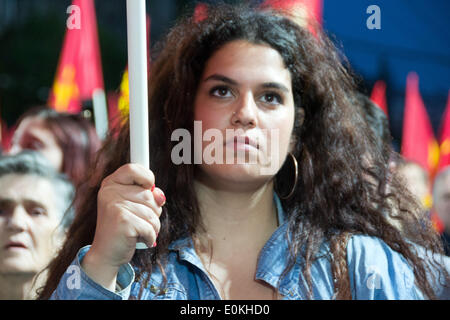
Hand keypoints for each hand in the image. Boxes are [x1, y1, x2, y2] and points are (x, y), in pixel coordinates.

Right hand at [82, 163, 165, 289]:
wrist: (106, 254)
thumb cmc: (123, 228)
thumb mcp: (134, 206)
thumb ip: (148, 195)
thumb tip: (160, 196)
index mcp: (110, 184)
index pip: (133, 168)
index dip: (147, 178)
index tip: (149, 188)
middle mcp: (109, 192)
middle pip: (149, 194)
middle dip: (153, 211)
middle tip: (139, 220)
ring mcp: (114, 206)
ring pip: (153, 212)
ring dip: (152, 226)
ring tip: (137, 231)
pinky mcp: (122, 221)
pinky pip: (150, 227)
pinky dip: (149, 237)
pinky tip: (138, 240)